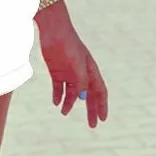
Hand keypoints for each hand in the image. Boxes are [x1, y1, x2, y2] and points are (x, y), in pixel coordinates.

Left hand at [37, 2, 108, 126]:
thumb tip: (83, 99)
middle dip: (91, 109)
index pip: (100, 91)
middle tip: (92, 126)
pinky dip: (58, 96)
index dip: (102, 105)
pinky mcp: (56, 71)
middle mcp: (81, 73)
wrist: (52, 30)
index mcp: (90, 69)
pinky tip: (56, 103)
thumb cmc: (68, 44)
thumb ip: (81, 82)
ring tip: (64, 112)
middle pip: (88, 95)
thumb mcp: (78, 64)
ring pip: (72, 93)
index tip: (103, 119)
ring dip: (70, 103)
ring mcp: (68, 72)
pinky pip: (59, 88)